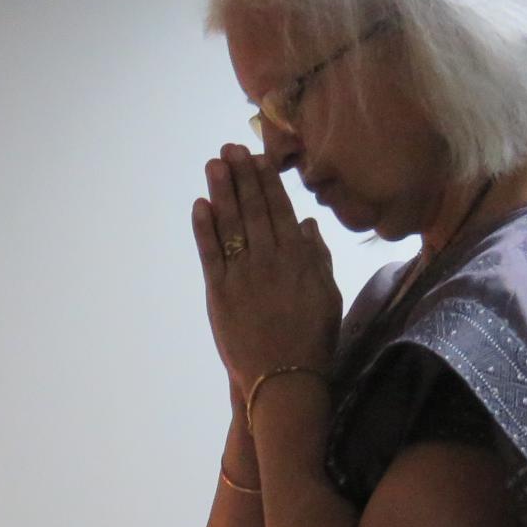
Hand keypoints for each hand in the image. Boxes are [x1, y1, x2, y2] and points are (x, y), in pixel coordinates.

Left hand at [192, 144, 340, 392]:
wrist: (285, 377)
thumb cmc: (312, 339)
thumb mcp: (327, 295)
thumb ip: (317, 258)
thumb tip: (307, 224)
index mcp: (299, 258)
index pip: (280, 210)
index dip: (267, 181)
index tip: (257, 157)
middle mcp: (270, 259)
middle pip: (253, 209)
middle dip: (241, 176)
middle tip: (229, 148)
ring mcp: (243, 275)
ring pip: (231, 225)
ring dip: (221, 192)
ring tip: (214, 165)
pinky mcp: (220, 293)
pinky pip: (210, 254)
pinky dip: (203, 229)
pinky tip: (199, 205)